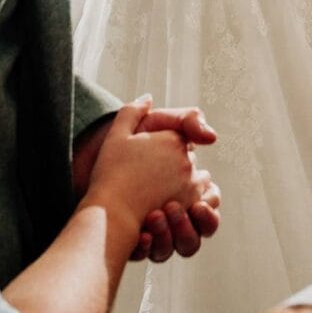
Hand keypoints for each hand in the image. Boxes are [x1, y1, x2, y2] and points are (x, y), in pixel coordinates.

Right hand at [79, 100, 198, 226]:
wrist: (112, 213)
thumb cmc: (111, 173)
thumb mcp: (116, 135)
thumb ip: (133, 111)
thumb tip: (148, 99)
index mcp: (173, 140)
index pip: (179, 137)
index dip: (164, 146)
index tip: (146, 156)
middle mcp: (187, 161)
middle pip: (188, 158)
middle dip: (174, 164)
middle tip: (150, 176)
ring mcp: (192, 185)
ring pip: (198, 180)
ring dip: (186, 184)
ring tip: (161, 193)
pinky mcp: (191, 208)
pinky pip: (200, 203)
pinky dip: (190, 203)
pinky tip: (169, 206)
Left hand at [129, 107, 222, 261]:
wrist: (96, 155)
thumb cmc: (133, 140)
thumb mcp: (160, 123)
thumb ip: (189, 121)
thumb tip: (212, 137)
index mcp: (188, 189)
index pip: (209, 208)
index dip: (207, 212)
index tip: (196, 204)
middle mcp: (176, 215)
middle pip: (196, 237)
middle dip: (188, 228)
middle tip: (170, 208)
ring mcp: (157, 230)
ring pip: (175, 249)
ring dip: (170, 236)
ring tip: (154, 215)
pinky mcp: (136, 239)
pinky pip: (148, 253)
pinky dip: (147, 245)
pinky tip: (141, 234)